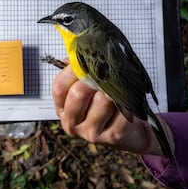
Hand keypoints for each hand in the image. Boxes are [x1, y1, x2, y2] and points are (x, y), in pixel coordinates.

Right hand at [52, 64, 170, 155]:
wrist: (128, 132)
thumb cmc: (105, 106)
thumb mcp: (88, 89)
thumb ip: (80, 72)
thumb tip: (76, 52)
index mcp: (63, 109)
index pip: (59, 87)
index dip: (72, 71)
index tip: (86, 61)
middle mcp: (72, 123)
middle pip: (78, 93)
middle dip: (95, 79)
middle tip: (106, 73)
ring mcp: (91, 132)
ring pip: (102, 100)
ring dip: (113, 91)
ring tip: (118, 90)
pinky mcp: (112, 136)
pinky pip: (121, 111)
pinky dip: (127, 103)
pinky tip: (127, 104)